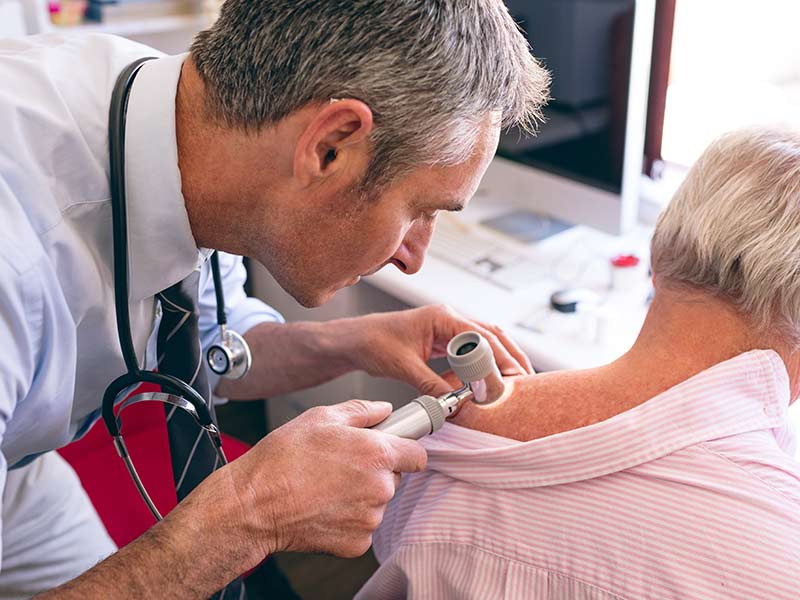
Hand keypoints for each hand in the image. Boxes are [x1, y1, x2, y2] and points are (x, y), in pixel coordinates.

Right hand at [218, 399, 426, 560]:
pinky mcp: (356, 543)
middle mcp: (380, 488)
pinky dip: (347, 519)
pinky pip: (362, 527)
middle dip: (374, 471)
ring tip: (325, 486)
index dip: (405, 450)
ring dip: (360, 496)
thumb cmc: (283, 458)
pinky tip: (322, 507)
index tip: (394, 449)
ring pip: (376, 503)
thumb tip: (384, 409)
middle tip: (341, 465)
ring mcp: (369, 519)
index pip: (418, 455)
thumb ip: (361, 411)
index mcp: (377, 454)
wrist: (253, 504)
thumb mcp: (321, 417)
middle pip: (393, 478)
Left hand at [341, 304, 533, 395]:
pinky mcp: (443, 341)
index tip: (512, 377)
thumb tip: (454, 403)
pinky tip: (490, 381)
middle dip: (511, 356)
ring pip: (485, 341)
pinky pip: (471, 351)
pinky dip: (484, 364)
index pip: (481, 336)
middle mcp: (448, 319)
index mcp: (441, 317)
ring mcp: (447, 329)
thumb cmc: (373, 343)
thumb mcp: (403, 367)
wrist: (355, 340)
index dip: (499, 357)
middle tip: (528, 379)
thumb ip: (430, 385)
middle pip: (491, 335)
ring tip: (518, 380)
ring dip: (501, 359)